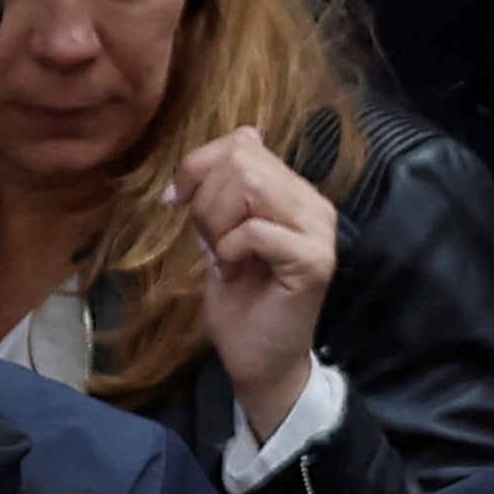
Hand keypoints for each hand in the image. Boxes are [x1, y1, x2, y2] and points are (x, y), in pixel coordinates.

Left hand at [159, 127, 340, 447]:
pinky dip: (228, 249)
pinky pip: (254, 230)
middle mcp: (314, 205)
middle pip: (243, 162)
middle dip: (205, 200)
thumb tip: (244, 134)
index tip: (175, 199)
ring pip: (249, 187)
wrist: (260, 360)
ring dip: (217, 223)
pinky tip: (233, 272)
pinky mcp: (312, 261)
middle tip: (207, 241)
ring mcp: (318, 232)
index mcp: (295, 194)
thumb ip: (232, 188)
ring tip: (222, 255)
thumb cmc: (241, 300)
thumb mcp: (225, 232)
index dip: (199, 165)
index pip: (245, 144)